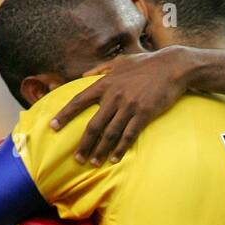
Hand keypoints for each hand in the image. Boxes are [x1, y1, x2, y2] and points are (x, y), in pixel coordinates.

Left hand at [49, 48, 192, 165]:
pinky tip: (114, 159)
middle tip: (76, 159)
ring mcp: (129, 106)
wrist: (172, 66)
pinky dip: (120, 149)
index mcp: (105, 83)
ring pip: (109, 134)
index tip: (53, 127)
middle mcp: (114, 96)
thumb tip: (83, 75)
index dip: (65, 115)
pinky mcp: (143, 114)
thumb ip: (100, 69)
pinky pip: (128, 136)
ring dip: (100, 151)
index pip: (79, 101)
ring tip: (93, 163)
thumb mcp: (120, 61)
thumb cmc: (146, 63)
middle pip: (93, 125)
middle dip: (84, 145)